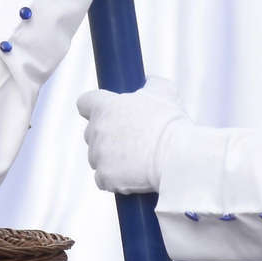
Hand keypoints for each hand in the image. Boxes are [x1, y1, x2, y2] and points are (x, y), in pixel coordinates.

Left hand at [77, 76, 190, 193]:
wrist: (177, 156)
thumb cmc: (171, 123)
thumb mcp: (163, 92)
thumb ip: (150, 82)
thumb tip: (147, 80)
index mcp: (105, 107)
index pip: (84, 103)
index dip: (93, 108)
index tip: (105, 114)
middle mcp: (96, 129)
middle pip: (91, 133)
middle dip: (106, 137)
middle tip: (130, 141)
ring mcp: (98, 155)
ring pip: (96, 157)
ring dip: (110, 159)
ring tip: (135, 160)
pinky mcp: (105, 177)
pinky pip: (102, 179)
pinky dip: (113, 180)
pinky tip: (130, 176)